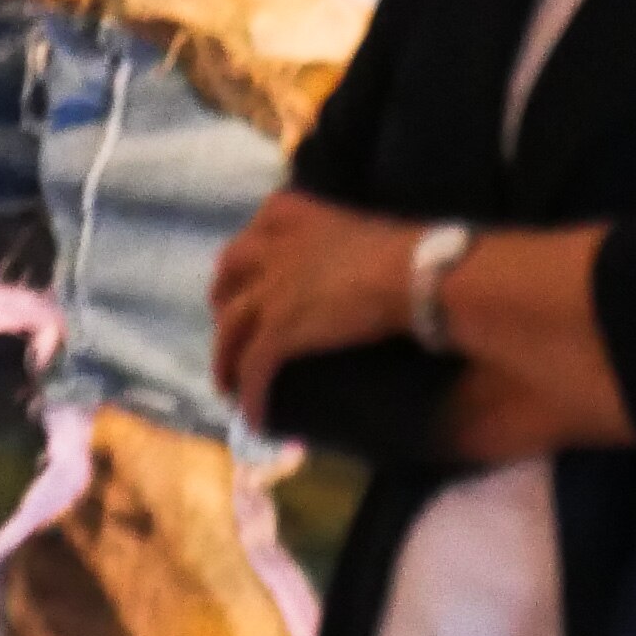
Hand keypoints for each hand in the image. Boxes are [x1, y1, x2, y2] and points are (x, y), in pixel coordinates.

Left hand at [209, 187, 423, 425]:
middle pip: (229, 272)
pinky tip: (256, 420)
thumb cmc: (407, 252)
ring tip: (227, 386)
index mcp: (294, 215)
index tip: (243, 277)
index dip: (244, 259)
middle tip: (229, 326)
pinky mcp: (279, 329)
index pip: (254, 232)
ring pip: (230, 328)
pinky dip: (250, 396)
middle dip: (222, 300)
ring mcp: (271, 289)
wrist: (414, 274)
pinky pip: (253, 368)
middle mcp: (273, 249)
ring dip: (224, 359)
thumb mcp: (362, 232)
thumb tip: (354, 271)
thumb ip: (340, 244)